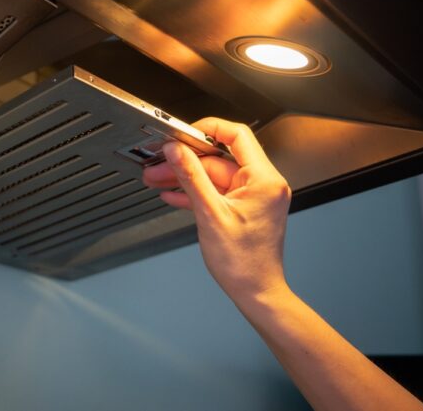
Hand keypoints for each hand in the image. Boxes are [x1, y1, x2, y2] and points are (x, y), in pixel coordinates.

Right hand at [142, 118, 290, 302]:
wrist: (255, 292)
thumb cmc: (244, 263)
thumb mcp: (210, 214)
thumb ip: (191, 177)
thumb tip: (177, 151)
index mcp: (263, 180)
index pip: (236, 136)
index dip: (207, 130)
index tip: (184, 134)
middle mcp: (262, 184)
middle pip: (218, 159)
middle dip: (186, 161)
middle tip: (160, 163)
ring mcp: (252, 197)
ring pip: (213, 177)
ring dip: (185, 178)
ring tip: (158, 179)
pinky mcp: (243, 208)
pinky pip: (215, 192)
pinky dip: (195, 193)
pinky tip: (173, 195)